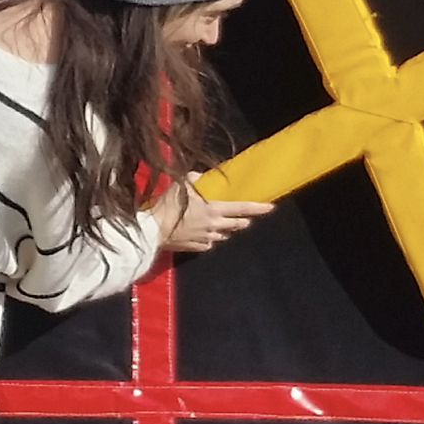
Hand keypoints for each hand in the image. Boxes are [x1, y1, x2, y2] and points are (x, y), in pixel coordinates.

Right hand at [148, 179, 273, 252]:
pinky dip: (209, 239)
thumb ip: (193, 179)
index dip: (259, 208)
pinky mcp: (196, 247)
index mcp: (215, 209)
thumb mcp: (181, 185)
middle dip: (243, 221)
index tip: (271, 207)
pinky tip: (204, 235)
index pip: (243, 208)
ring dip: (226, 231)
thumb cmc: (168, 205)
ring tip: (222, 225)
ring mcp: (206, 238)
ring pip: (224, 236)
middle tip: (245, 218)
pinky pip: (208, 243)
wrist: (152, 229)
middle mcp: (215, 226)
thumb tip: (198, 176)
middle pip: (238, 225)